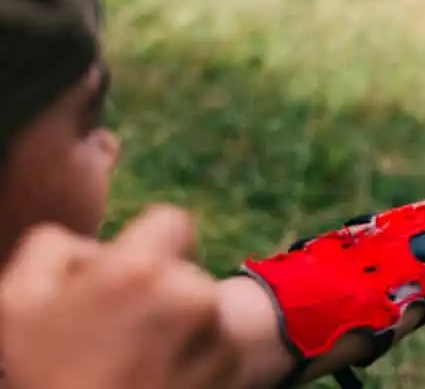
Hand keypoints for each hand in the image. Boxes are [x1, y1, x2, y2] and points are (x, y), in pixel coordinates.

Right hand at [0, 206, 241, 388]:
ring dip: (177, 326)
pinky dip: (195, 360)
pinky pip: (217, 349)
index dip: (148, 244)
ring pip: (201, 311)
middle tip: (117, 331)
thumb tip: (93, 246)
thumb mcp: (16, 304)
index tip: (128, 274)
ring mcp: (218, 339)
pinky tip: (158, 381)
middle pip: (184, 271)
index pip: (173, 221)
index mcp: (142, 271)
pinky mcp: (232, 372)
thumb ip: (52, 248)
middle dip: (158, 290)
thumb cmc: (43, 377)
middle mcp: (192, 297)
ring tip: (134, 363)